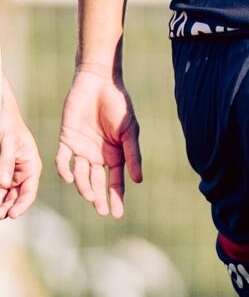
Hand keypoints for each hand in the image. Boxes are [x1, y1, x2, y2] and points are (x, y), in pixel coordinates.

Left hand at [0, 79, 41, 219]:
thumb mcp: (6, 142)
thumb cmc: (7, 122)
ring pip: (8, 194)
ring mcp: (12, 171)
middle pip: (18, 196)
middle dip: (8, 207)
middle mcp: (24, 171)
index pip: (30, 190)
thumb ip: (5, 163)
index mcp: (32, 164)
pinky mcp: (3, 170)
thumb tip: (4, 184)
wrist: (0, 110)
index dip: (22, 204)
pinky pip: (1, 186)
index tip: (11, 215)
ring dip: (2, 203)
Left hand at [56, 68, 141, 218]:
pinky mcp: (66, 139)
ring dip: (85, 186)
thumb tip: (137, 181)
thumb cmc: (119, 105)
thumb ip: (132, 154)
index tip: (117, 214)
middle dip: (100, 197)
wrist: (99, 83)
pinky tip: (70, 178)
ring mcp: (81, 148)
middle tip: (102, 211)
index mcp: (116, 153)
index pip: (116, 180)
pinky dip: (65, 169)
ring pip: (81, 174)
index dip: (116, 196)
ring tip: (90, 196)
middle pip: (97, 181)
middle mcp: (98, 155)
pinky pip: (63, 159)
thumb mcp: (130, 130)